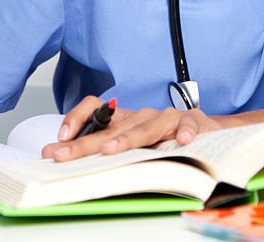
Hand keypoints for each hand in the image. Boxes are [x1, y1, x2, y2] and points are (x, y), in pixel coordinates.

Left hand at [40, 95, 232, 161]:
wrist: (208, 131)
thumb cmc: (166, 138)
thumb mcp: (133, 142)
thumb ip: (100, 145)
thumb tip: (54, 154)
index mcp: (126, 119)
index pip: (96, 109)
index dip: (76, 119)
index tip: (60, 139)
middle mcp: (144, 115)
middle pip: (112, 126)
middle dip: (86, 142)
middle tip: (63, 155)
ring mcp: (168, 118)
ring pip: (145, 127)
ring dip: (128, 138)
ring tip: (111, 150)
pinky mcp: (193, 123)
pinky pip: (187, 126)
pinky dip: (184, 132)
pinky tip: (180, 142)